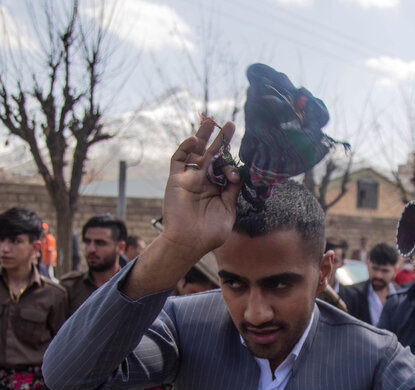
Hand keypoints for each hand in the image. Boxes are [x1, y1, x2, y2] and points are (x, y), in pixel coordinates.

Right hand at [159, 118, 241, 262]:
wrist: (188, 243)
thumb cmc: (209, 233)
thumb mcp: (228, 210)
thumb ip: (232, 191)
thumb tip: (237, 174)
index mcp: (217, 190)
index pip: (225, 168)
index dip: (232, 164)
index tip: (235, 171)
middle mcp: (203, 182)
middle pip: (212, 155)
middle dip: (221, 140)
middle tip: (231, 125)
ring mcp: (189, 179)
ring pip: (195, 153)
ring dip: (202, 137)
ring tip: (209, 122)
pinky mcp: (176, 179)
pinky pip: (178, 160)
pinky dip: (185, 148)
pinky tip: (194, 140)